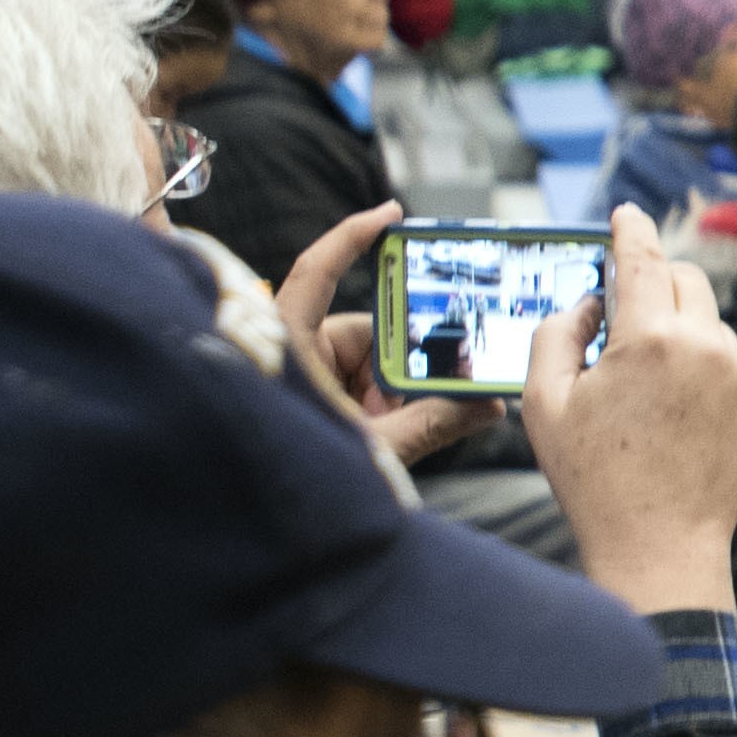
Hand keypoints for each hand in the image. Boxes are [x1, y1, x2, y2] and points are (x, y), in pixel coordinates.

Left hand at [276, 206, 482, 467]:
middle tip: (417, 399)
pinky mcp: (307, 398)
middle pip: (361, 334)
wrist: (247, 522)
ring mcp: (299, 374)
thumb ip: (431, 424)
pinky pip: (353, 390)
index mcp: (287, 341)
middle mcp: (291, 349)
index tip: (391, 214)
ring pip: (362, 368)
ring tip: (388, 432)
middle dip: (396, 370)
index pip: (318, 270)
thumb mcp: (370, 448)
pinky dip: (374, 409)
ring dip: (386, 398)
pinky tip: (383, 435)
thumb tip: (489, 407)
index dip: (353, 235)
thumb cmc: (287, 477)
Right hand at [522, 206, 736, 617]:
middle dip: (654, 282)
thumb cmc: (594, 480)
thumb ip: (555, 333)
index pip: (642, 257)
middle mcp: (706, 347)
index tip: (627, 214)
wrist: (660, 548)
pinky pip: (729, 367)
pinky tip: (675, 418)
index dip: (631, 229)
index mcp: (649, 339)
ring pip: (710, 324)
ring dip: (679, 333)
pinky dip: (703, 373)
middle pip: (684, 279)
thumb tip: (587, 303)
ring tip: (646, 389)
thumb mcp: (545, 402)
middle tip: (624, 315)